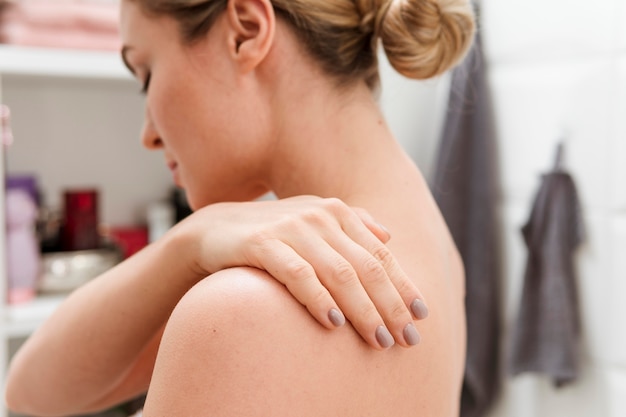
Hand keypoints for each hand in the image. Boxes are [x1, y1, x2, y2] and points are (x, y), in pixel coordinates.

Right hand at [178, 195, 427, 349]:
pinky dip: (318, 298)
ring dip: (362, 310)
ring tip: (378, 340)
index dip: (403, 286)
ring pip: (338, 273)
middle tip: (406, 339)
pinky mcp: (261, 243)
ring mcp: (291, 228)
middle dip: (390, 305)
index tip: (422, 317)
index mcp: (337, 212)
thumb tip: (389, 233)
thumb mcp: (314, 223)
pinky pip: (298, 274)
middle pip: (365, 266)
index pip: (380, 254)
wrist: (215, 231)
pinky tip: (334, 324)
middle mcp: (319, 216)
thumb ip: (352, 224)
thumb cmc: (274, 234)